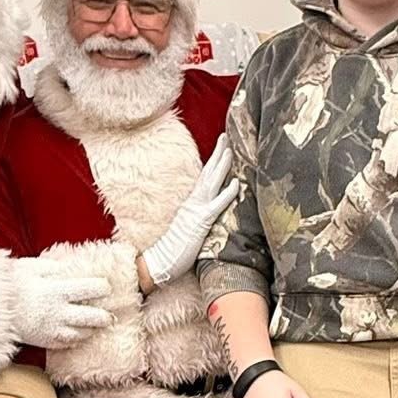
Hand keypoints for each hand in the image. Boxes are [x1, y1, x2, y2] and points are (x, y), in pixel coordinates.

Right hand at [8, 260, 111, 349]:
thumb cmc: (9, 284)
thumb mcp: (31, 266)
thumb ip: (53, 267)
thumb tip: (68, 267)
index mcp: (59, 290)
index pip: (92, 289)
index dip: (103, 288)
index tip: (105, 287)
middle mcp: (60, 312)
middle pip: (93, 317)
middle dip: (105, 317)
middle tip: (109, 316)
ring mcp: (53, 329)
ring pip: (82, 333)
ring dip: (91, 330)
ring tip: (95, 326)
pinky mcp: (45, 341)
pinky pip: (67, 344)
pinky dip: (75, 340)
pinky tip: (77, 335)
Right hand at [140, 135, 238, 286]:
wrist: (160, 261)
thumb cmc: (173, 250)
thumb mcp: (187, 228)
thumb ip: (195, 217)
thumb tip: (202, 213)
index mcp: (190, 203)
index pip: (204, 178)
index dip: (213, 163)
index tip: (221, 148)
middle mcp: (193, 202)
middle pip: (207, 173)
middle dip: (218, 154)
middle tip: (226, 137)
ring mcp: (196, 210)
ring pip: (211, 182)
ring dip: (221, 165)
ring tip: (230, 150)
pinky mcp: (201, 221)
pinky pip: (217, 204)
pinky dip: (227, 193)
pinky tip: (237, 183)